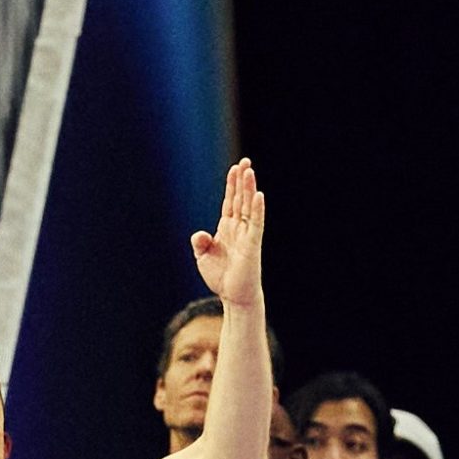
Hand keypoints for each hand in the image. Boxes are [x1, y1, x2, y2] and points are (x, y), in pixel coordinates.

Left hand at [186, 155, 262, 307]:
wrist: (235, 297)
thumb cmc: (222, 277)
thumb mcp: (204, 257)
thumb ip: (200, 242)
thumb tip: (200, 233)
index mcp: (228, 229)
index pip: (231, 202)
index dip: (232, 185)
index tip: (236, 168)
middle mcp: (239, 229)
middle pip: (241, 199)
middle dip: (242, 181)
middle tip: (246, 162)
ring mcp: (247, 235)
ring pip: (249, 207)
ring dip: (249, 189)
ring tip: (249, 171)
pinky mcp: (253, 245)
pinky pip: (256, 223)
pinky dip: (257, 209)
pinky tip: (258, 195)